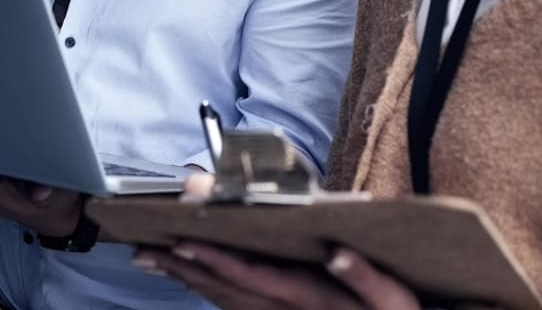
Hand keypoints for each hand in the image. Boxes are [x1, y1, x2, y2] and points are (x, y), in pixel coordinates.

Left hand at [132, 244, 419, 309]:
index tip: (183, 240)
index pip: (253, 276)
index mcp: (310, 300)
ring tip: (153, 257)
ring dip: (187, 279)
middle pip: (225, 289)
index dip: (215, 259)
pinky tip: (189, 277)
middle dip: (184, 268)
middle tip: (145, 249)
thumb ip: (367, 279)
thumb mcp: (396, 302)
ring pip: (222, 302)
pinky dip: (207, 291)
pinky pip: (233, 308)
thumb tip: (337, 255)